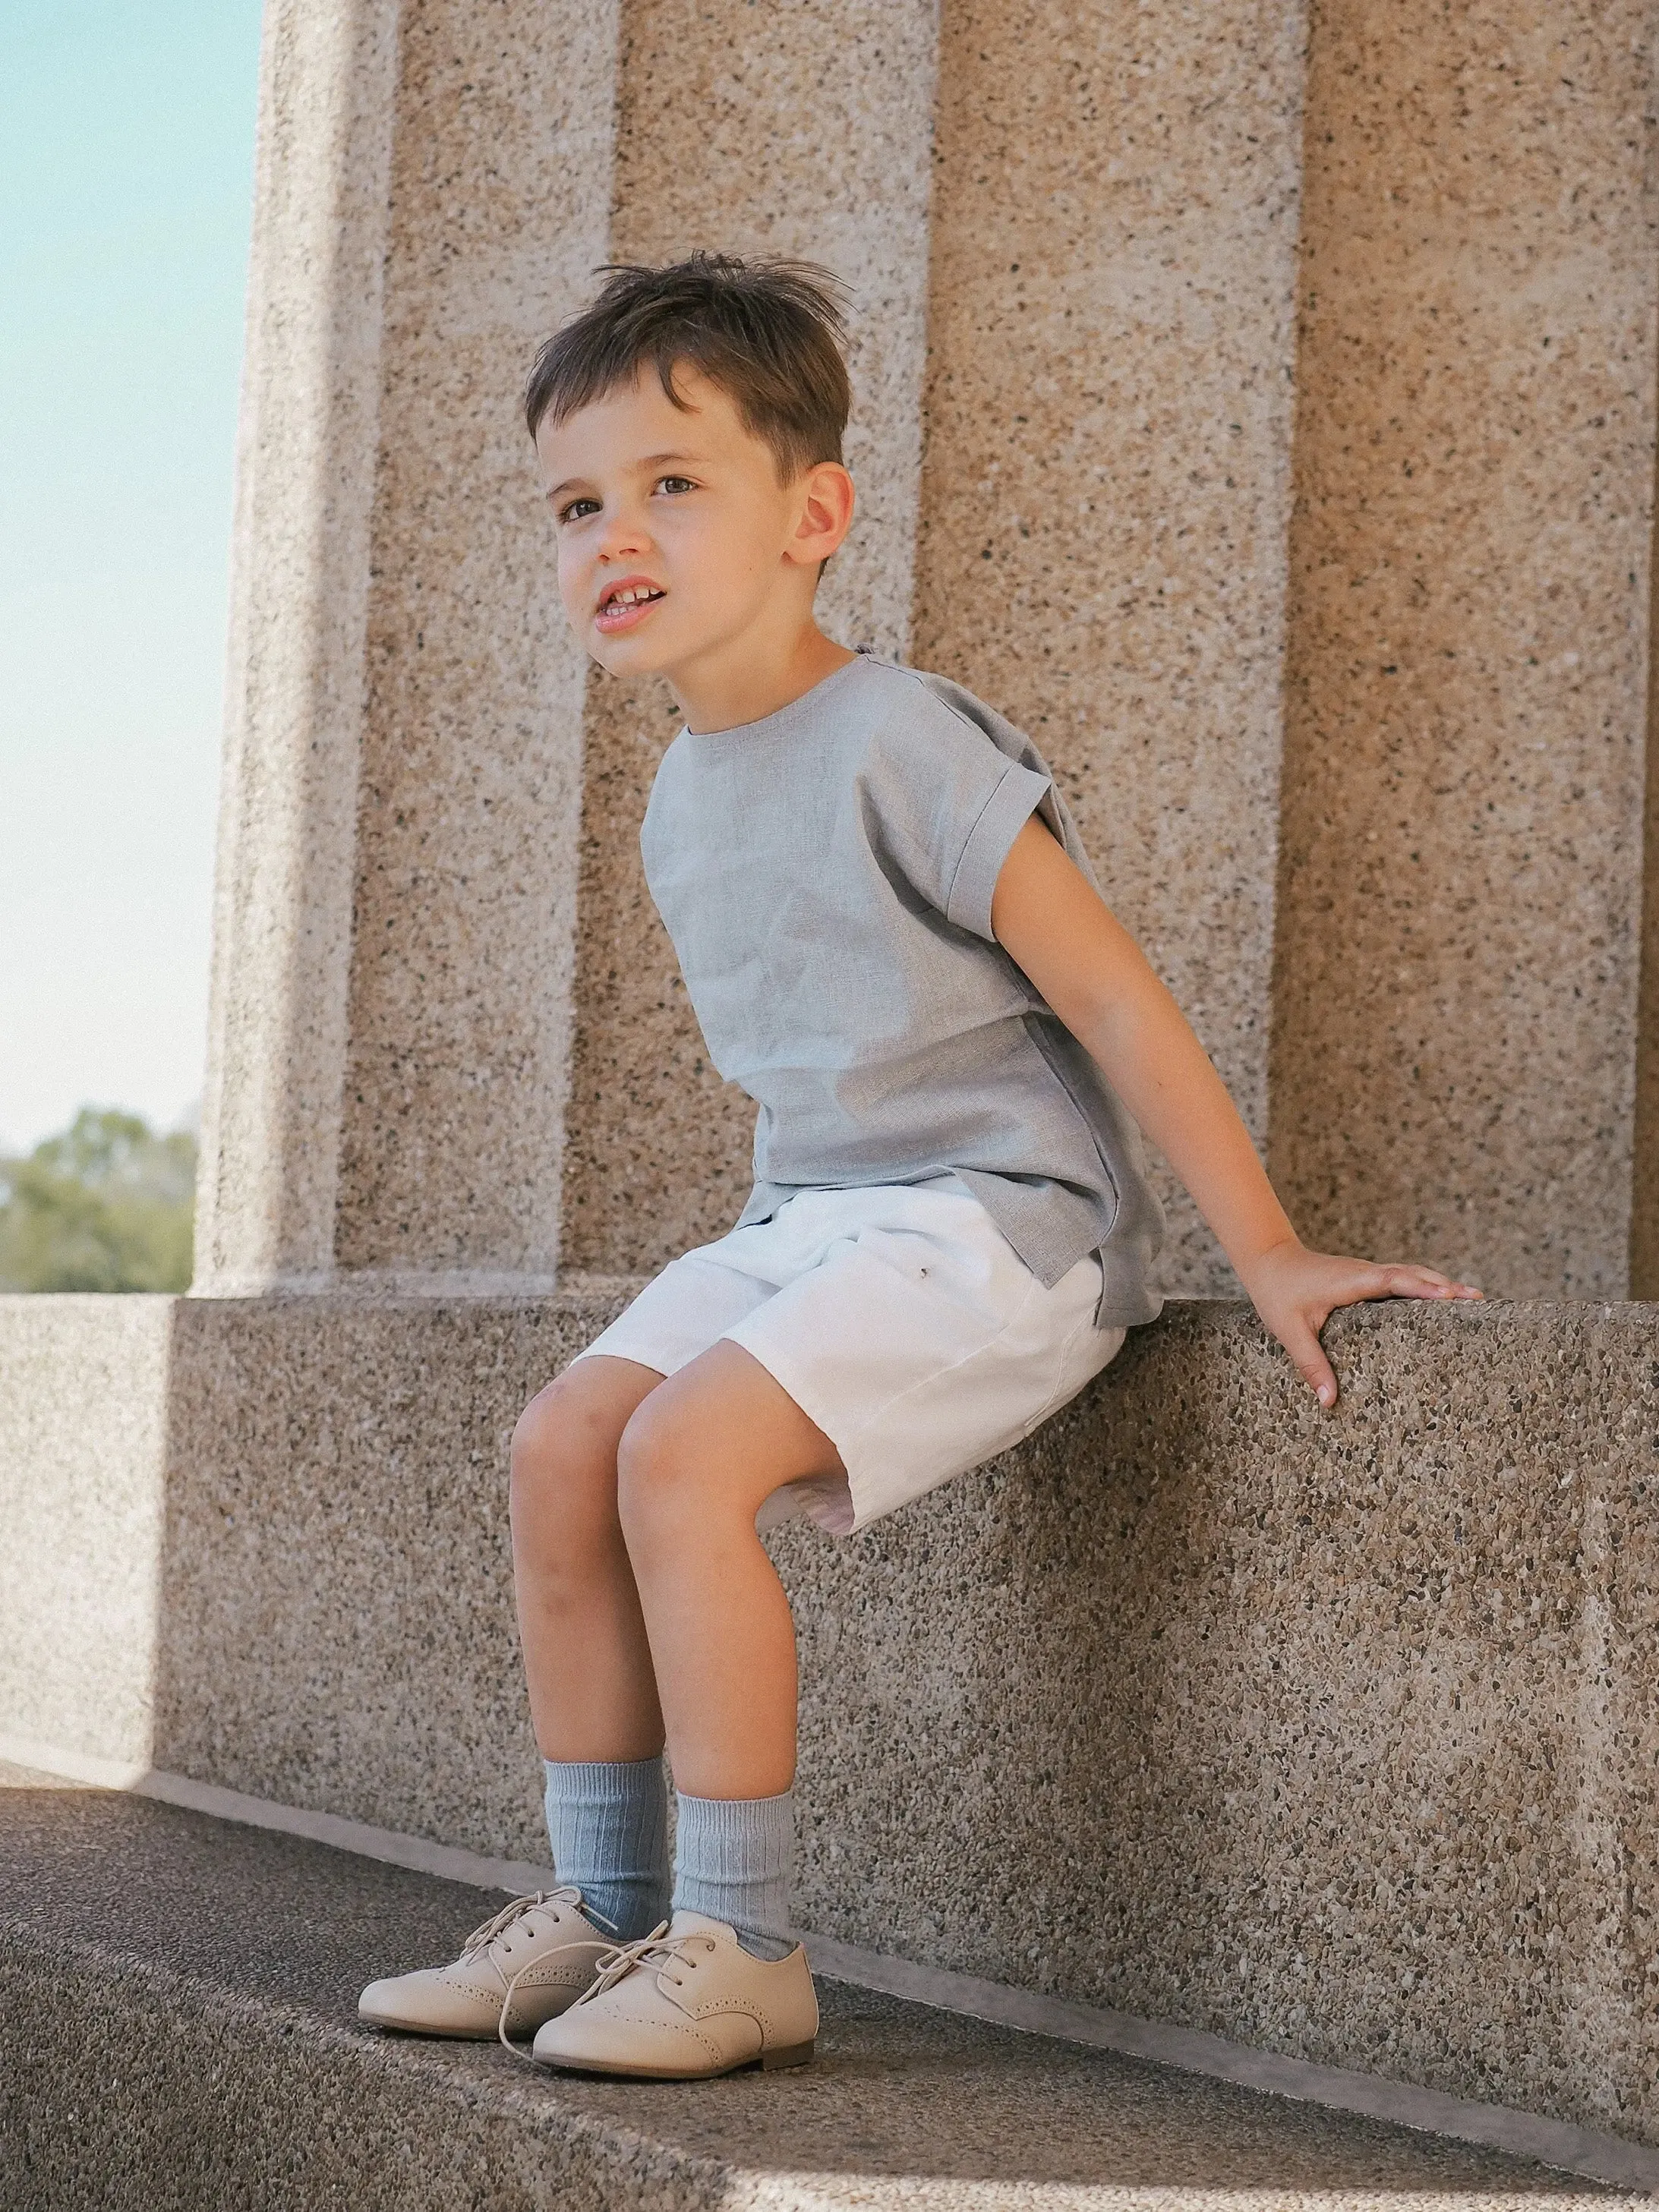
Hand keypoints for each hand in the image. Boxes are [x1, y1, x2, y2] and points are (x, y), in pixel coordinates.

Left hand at [1238, 1239, 1482, 1409]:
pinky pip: (1402, 1280)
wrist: (1267, 1259)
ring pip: (1411, 1274)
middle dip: (1445, 1286)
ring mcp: (1368, 1274)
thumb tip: (1329, 1402)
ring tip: (1475, 1299)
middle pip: (1413, 1274)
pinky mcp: (1367, 1279)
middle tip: (1479, 1299)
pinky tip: (1443, 1300)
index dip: (1422, 1287)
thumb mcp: (1288, 1330)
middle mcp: (1365, 1273)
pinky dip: (1424, 1286)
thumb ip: (1310, 1364)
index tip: (1452, 1296)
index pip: (1393, 1281)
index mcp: (1351, 1281)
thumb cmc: (1276, 1292)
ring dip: (1439, 1284)